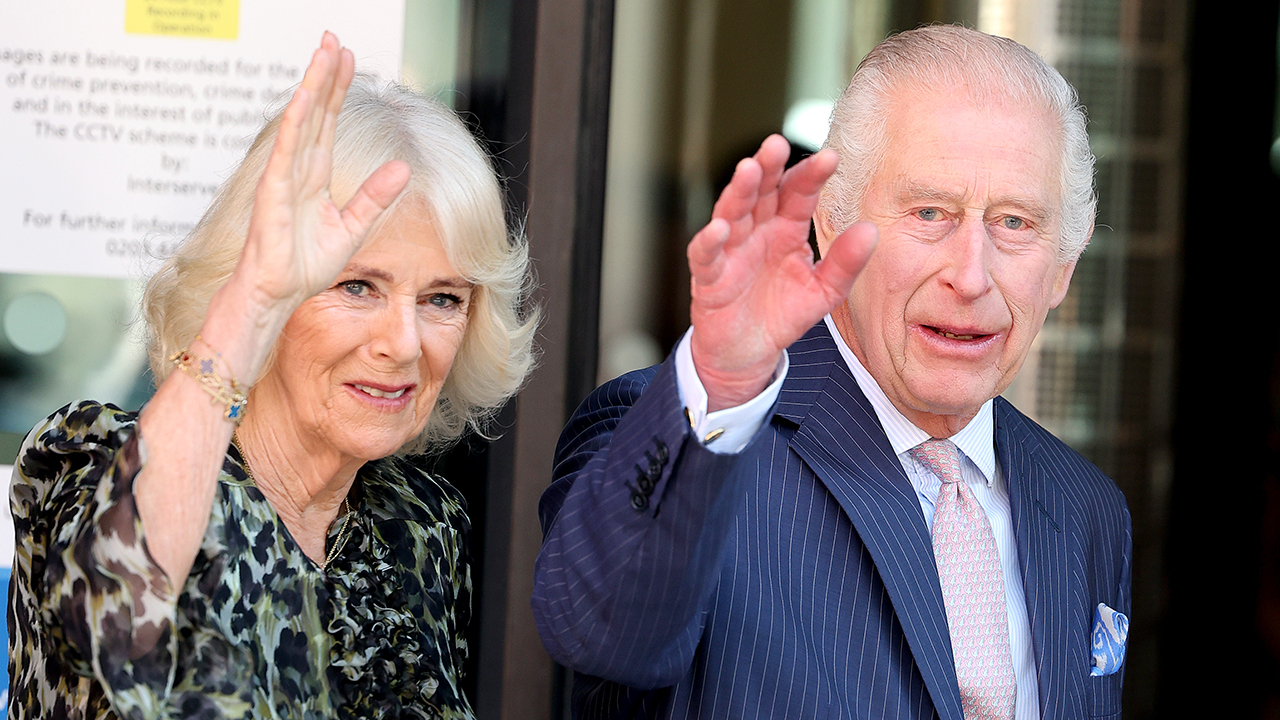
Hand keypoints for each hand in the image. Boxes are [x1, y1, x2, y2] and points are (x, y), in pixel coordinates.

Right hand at [235, 32, 410, 312]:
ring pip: (302, 121)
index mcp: (315, 175)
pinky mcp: (273, 191)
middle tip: (334, 38)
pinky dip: (296, 122)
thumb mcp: (353, 227)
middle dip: (325, 74)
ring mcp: (284, 176)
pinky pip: (287, 150)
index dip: (338, 89)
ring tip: (324, 52)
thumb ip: (375, 197)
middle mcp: (298, 168)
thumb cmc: (305, 264)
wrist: (280, 292)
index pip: (328, 122)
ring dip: (313, 86)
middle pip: (315, 111)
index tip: (349, 58)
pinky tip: (305, 97)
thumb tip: (403, 168)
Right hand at [688, 134, 876, 410]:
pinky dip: (709, 241)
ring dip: (738, 191)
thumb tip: (871, 230)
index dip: (811, 175)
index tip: (830, 158)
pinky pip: (706, 256)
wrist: (748, 352)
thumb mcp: (823, 291)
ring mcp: (730, 251)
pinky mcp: (709, 277)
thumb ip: (845, 263)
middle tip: (777, 143)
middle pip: (761, 191)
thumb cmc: (782, 313)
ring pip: (732, 213)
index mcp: (786, 228)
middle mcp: (757, 231)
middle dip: (768, 167)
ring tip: (748, 170)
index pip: (798, 193)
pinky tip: (719, 229)